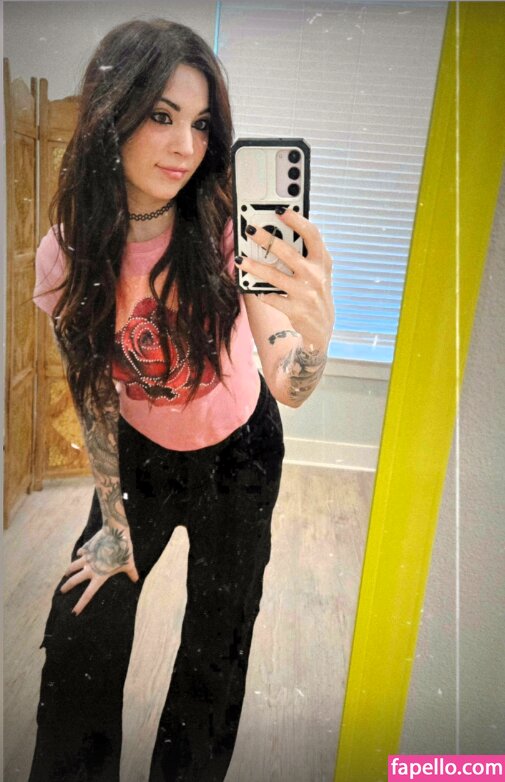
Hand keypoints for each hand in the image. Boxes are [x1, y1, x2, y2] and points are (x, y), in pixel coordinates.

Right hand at [61, 525, 139, 615]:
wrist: (115, 533)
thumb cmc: (123, 550)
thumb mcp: (129, 563)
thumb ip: (131, 573)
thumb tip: (136, 580)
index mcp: (100, 576)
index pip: (88, 594)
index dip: (81, 604)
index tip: (74, 612)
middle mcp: (90, 568)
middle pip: (75, 580)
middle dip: (67, 586)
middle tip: (62, 591)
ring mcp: (87, 557)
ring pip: (73, 566)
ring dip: (69, 570)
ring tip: (66, 574)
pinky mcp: (87, 547)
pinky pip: (82, 551)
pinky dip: (80, 553)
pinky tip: (80, 553)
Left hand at [235, 208, 333, 349]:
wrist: (322, 327)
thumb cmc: (315, 292)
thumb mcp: (319, 271)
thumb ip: (305, 254)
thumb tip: (277, 234)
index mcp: (323, 261)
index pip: (312, 235)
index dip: (297, 221)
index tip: (280, 211)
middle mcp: (316, 276)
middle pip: (289, 253)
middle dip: (267, 239)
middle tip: (250, 230)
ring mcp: (306, 294)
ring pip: (275, 276)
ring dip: (255, 267)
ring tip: (240, 260)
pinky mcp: (296, 310)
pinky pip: (272, 298)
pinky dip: (261, 293)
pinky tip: (253, 288)